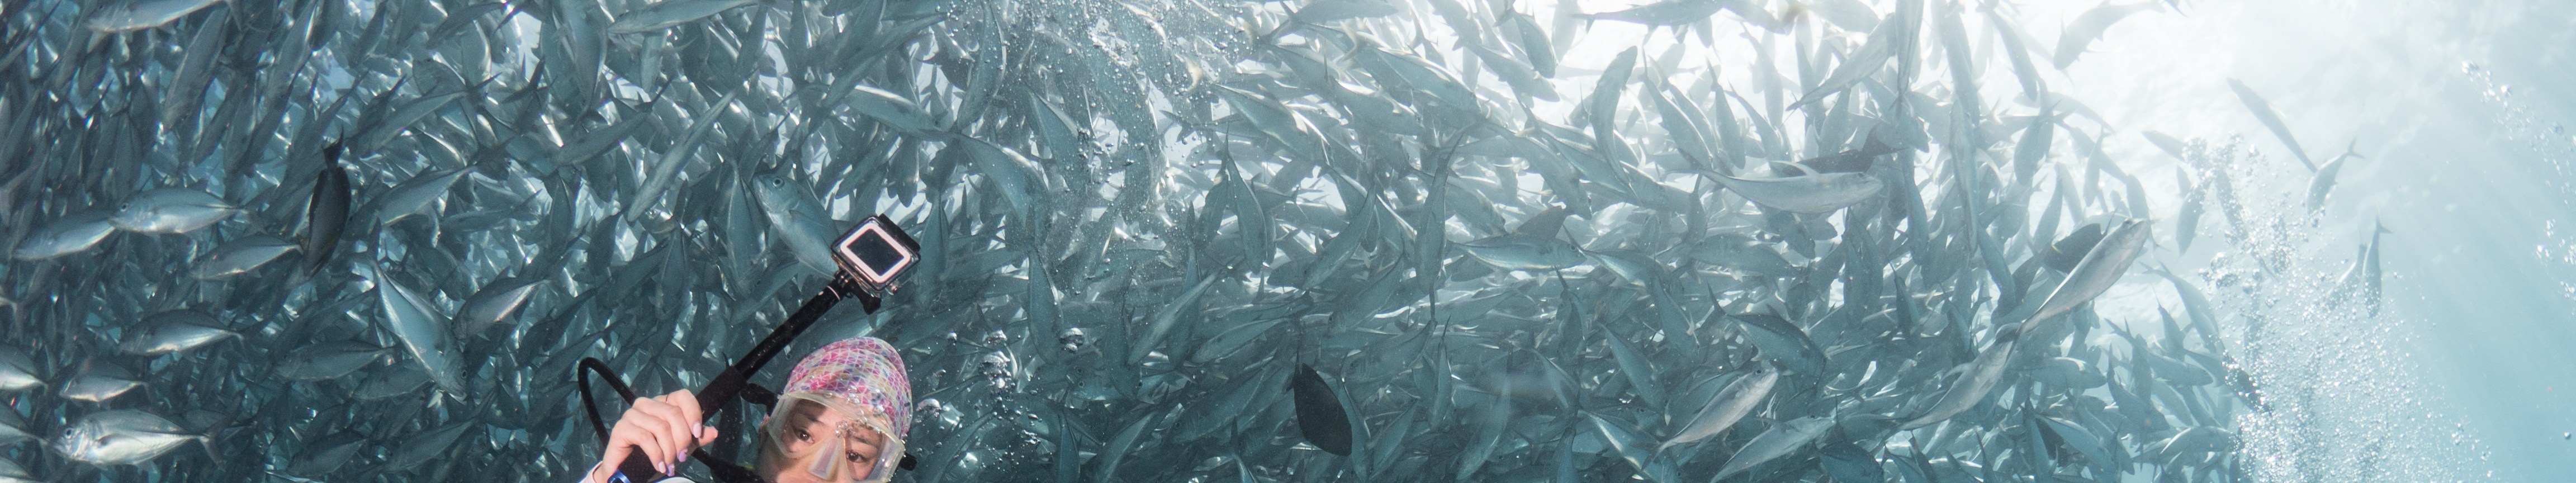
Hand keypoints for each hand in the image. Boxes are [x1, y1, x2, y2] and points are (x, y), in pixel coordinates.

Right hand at [590, 389, 720, 482]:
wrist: (627, 469)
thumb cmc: (655, 453)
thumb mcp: (681, 446)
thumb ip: (697, 438)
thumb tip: (714, 432)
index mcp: (663, 403)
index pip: (683, 396)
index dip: (693, 413)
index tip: (697, 433)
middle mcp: (647, 404)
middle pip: (673, 414)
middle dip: (683, 439)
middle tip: (682, 457)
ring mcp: (632, 414)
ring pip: (661, 427)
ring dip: (670, 450)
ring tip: (671, 464)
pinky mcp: (621, 427)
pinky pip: (646, 438)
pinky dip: (657, 455)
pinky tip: (660, 466)